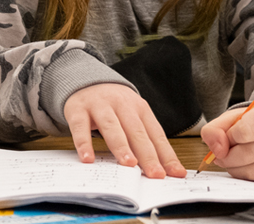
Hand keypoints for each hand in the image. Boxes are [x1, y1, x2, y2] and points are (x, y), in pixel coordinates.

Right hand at [63, 83, 185, 178]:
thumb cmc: (114, 106)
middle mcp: (121, 105)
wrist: (86, 80)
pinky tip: (88, 158)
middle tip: (155, 173)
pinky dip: (84, 143)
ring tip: (128, 164)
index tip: (175, 173)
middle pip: (136, 131)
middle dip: (147, 154)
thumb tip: (162, 169)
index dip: (166, 155)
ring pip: (111, 126)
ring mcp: (99, 106)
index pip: (155, 134)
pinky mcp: (78, 109)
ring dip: (121, 146)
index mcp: (140, 108)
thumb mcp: (133, 117)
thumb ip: (145, 140)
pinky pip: (81, 127)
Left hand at [200, 99, 253, 181]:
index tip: (226, 138)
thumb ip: (216, 129)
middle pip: (247, 154)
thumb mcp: (233, 118)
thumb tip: (216, 150)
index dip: (228, 138)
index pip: (244, 131)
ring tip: (234, 160)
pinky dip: (249, 176)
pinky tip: (249, 165)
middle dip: (227, 158)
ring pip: (253, 172)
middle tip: (222, 155)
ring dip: (235, 169)